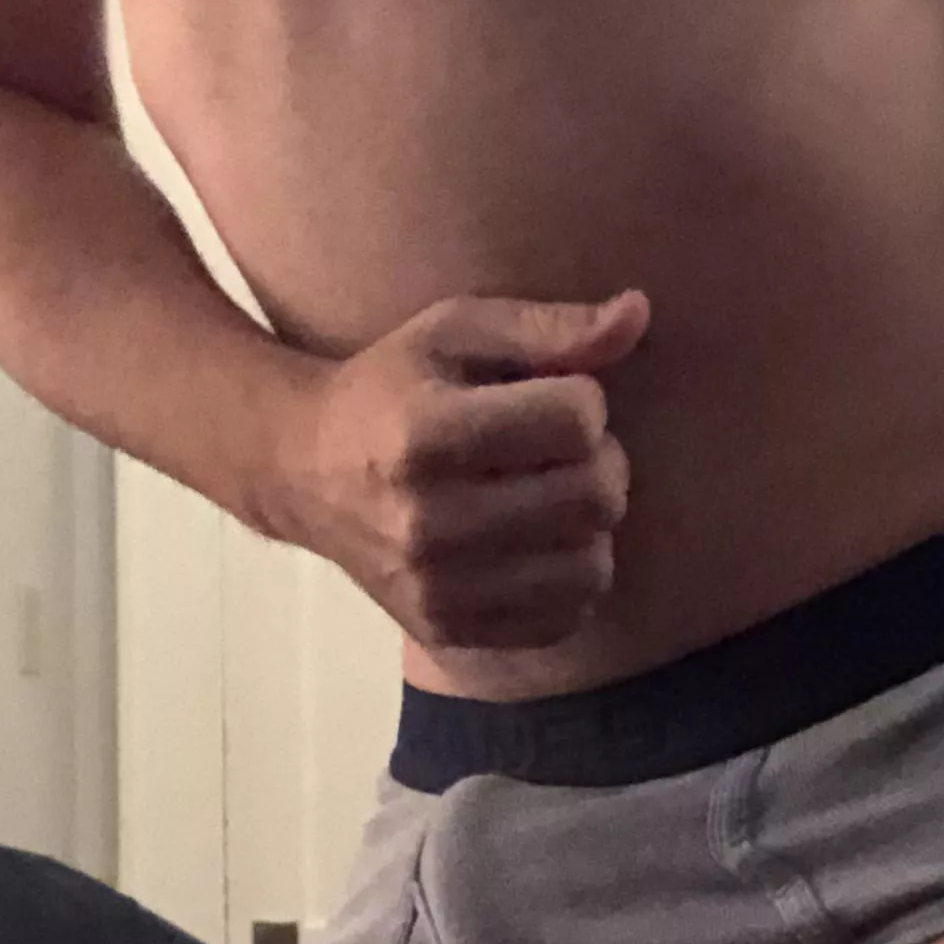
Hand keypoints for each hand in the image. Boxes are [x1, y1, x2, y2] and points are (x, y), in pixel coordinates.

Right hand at [296, 287, 647, 650]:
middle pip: (594, 496)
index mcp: (425, 434)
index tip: (551, 397)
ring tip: (553, 496)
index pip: (577, 419)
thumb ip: (549, 326)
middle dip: (600, 461)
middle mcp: (427, 521)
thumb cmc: (392, 389)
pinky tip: (538, 545)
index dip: (584, 399)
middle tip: (565, 449)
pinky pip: (566, 616)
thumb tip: (638, 314)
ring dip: (590, 525)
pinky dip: (570, 579)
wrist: (304, 472)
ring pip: (592, 565)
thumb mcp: (456, 332)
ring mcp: (437, 588)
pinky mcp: (447, 629)